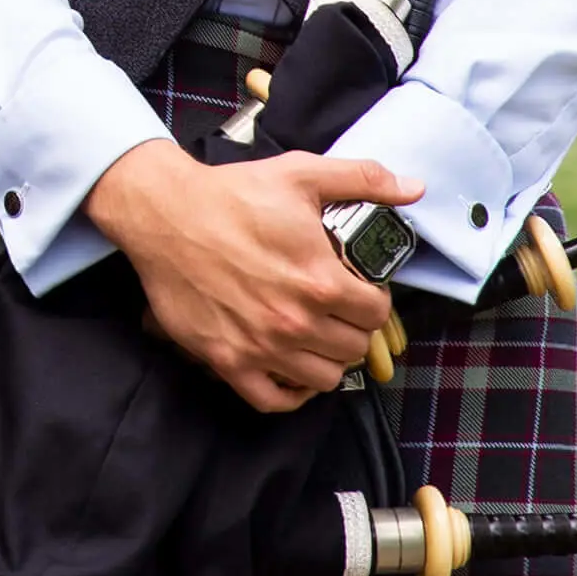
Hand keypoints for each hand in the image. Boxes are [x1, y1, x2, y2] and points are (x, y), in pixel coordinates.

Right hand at [83, 139, 417, 413]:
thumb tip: (414, 187)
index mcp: (320, 281)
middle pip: (353, 348)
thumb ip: (361, 179)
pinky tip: (291, 369)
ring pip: (324, 378)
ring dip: (326, 358)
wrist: (162, 212)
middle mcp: (295, 321)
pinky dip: (291, 392)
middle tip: (334, 309)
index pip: (376, 313)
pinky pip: (275, 400)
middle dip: (350, 327)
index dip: (372, 299)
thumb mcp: (298, 175)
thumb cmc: (229, 194)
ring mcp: (261, 345)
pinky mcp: (228, 360)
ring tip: (314, 336)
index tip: (356, 289)